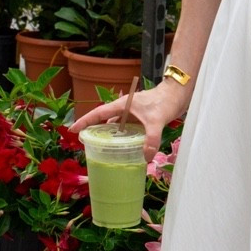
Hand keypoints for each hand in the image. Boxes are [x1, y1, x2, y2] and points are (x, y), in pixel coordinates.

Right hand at [72, 79, 187, 159]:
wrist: (178, 93)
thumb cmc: (165, 101)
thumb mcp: (156, 121)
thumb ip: (151, 139)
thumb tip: (146, 157)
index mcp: (123, 105)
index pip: (99, 113)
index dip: (85, 121)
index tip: (72, 130)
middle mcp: (125, 108)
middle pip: (104, 120)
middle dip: (94, 130)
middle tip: (84, 143)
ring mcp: (132, 113)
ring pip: (116, 125)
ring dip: (109, 135)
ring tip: (101, 148)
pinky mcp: (140, 117)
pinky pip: (126, 128)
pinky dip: (122, 137)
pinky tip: (123, 147)